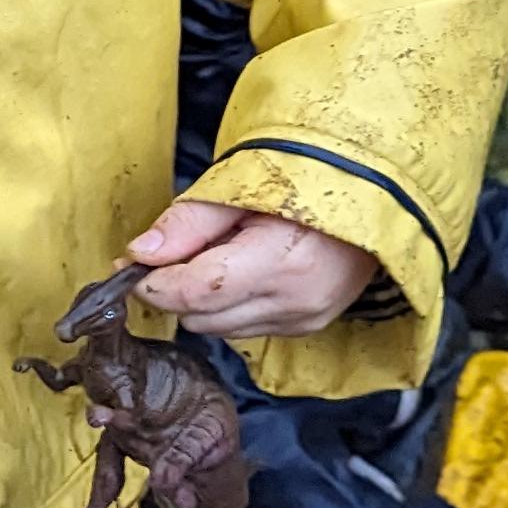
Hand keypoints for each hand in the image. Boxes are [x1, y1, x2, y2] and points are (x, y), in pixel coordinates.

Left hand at [124, 200, 378, 339]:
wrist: (375, 193)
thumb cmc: (307, 178)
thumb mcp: (242, 185)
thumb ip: (189, 222)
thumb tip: (139, 252)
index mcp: (279, 260)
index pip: (193, 292)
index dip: (152, 282)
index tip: (132, 264)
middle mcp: (294, 300)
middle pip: (199, 317)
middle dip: (174, 289)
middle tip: (175, 251)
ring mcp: (304, 319)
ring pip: (216, 329)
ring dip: (202, 300)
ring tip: (218, 255)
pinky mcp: (307, 327)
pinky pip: (243, 329)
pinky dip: (229, 306)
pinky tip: (243, 272)